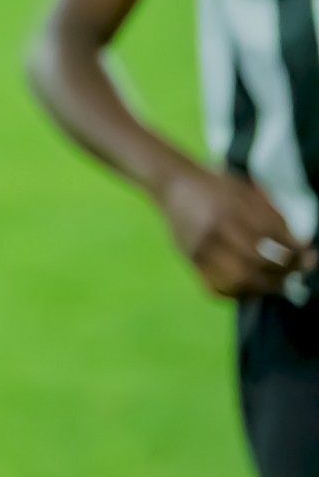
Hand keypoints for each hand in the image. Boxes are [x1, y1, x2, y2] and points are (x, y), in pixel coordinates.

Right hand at [161, 163, 315, 297]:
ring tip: (277, 284)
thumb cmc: (217, 185)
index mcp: (232, 207)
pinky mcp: (189, 258)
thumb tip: (298, 247)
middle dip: (284, 272)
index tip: (308, 256)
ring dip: (264, 287)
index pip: (272, 239)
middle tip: (296, 272)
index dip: (295, 251)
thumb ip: (273, 216)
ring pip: (237, 280)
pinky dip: (237, 294)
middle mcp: (215, 228)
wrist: (173, 182)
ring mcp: (199, 246)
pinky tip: (250, 288)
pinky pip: (215, 287)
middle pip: (257, 262)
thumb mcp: (247, 190)